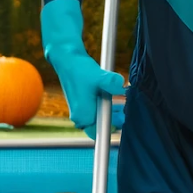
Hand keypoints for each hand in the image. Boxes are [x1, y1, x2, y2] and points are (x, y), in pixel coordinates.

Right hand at [41, 0, 126, 134]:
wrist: (67, 59)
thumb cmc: (80, 69)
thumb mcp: (98, 76)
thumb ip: (111, 82)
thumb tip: (122, 85)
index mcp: (83, 116)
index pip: (101, 133)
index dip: (114, 127)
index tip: (124, 116)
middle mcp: (80, 118)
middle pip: (103, 127)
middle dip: (116, 118)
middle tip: (125, 107)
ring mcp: (81, 113)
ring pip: (101, 119)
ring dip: (113, 112)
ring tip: (122, 102)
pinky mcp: (82, 106)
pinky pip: (97, 113)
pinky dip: (107, 107)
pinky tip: (115, 98)